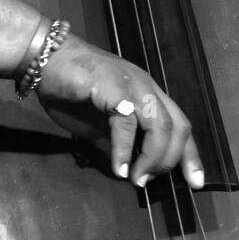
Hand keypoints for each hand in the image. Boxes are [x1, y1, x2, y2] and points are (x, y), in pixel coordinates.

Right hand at [36, 33, 202, 189]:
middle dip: (170, 160)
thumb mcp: (97, 126)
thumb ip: (116, 145)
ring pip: (160, 124)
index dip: (189, 154)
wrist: (43, 58)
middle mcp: (146, 86)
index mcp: (147, 93)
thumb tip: (129, 173)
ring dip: (152, 157)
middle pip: (177, 126)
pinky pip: (126, 122)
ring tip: (137, 178)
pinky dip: (124, 149)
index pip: (179, 124)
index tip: (195, 181)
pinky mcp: (112, 86)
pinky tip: (118, 167)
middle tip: (148, 181)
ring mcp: (131, 83)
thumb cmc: (69, 88)